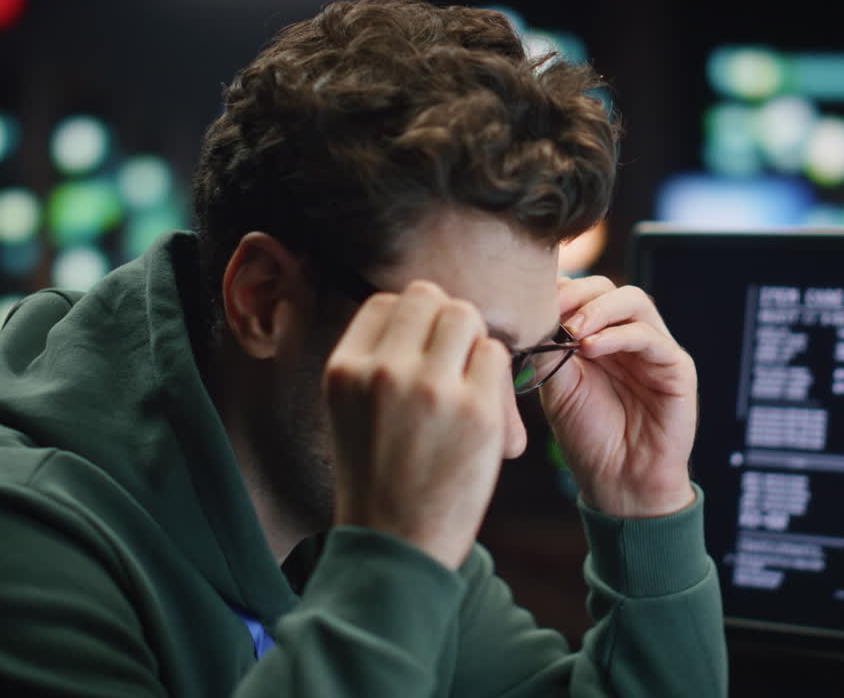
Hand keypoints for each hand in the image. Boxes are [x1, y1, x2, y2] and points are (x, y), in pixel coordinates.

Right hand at [323, 280, 511, 569]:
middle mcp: (385, 371)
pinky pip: (497, 356)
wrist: (396, 544)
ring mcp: (433, 389)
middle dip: (444, 323)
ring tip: (465, 381)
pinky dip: (495, 374)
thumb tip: (421, 308)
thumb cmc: (377, 475)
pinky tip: (482, 406)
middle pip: (430, 298)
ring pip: (467, 317)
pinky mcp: (478, 411)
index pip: (387, 302)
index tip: (419, 349)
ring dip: (472, 342)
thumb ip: (374, 359)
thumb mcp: (349, 409)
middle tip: (449, 361)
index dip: (410, 320)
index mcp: (346, 369)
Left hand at [541, 276, 697, 517]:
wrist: (618, 481)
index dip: (559, 291)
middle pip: (608, 288)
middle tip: (554, 314)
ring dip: (599, 310)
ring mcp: (655, 350)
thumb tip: (533, 318)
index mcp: (598, 336)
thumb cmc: (588, 437)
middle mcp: (628, 337)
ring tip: (573, 331)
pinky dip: (620, 335)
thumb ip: (549, 351)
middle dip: (578, 294)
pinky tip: (592, 348)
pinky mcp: (677, 368)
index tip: (532, 305)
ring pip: (634, 302)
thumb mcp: (557, 389)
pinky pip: (652, 338)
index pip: (582, 293)